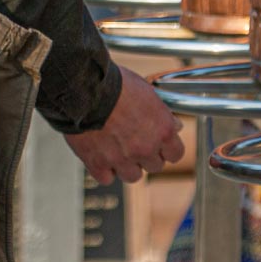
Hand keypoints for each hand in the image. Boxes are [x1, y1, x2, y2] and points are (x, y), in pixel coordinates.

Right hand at [64, 70, 184, 184]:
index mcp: (162, 130)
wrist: (84, 88)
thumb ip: (161, 113)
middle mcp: (145, 148)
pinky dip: (104, 169)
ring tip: (117, 149)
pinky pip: (107, 178)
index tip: (161, 146)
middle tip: (135, 142)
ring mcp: (122, 159)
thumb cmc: (114, 83)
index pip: (176, 154)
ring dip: (127, 165)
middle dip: (146, 156)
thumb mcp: (147, 91)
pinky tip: (101, 155)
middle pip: (154, 166)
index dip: (167, 149)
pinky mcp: (99, 164)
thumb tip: (173, 124)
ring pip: (132, 176)